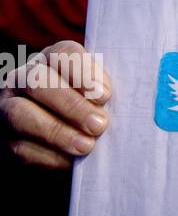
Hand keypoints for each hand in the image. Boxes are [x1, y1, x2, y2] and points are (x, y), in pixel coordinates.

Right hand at [0, 41, 110, 169]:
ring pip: (21, 114)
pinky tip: (69, 161)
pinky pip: (20, 146)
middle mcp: (24, 78)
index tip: (105, 95)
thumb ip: (104, 91)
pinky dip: (47, 155)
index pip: (63, 53)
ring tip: (86, 145)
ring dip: (56, 132)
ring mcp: (8, 107)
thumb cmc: (93, 107)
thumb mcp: (99, 92)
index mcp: (51, 59)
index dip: (83, 73)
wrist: (69, 137)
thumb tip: (126, 103)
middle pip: (38, 82)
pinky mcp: (6, 139)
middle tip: (99, 125)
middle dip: (71, 105)